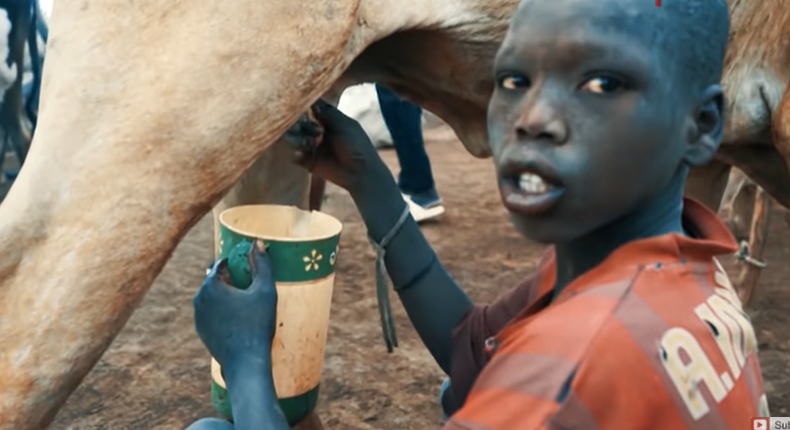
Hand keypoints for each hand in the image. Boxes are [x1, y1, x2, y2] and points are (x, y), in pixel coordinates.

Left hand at [193, 240, 276, 366]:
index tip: (250, 267)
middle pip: (216, 280)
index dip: (238, 262)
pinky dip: (224, 311)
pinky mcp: (201, 330)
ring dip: (227, 296)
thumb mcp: (264, 290)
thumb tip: (257, 242)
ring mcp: (198, 316)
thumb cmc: (256, 324)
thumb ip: (262, 264)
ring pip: (214, 297)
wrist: (245, 361)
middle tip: (251, 285)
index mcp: (211, 285)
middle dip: (232, 279)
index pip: (222, 264)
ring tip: (247, 302)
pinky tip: (241, 318)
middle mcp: (199, 298)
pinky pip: (213, 313)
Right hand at [289, 100, 390, 194]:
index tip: (297, 102)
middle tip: (302, 124)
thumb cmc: (357, 146)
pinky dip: (295, 152)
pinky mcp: (308, 161)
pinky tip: (301, 152)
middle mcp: (318, 131)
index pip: (311, 109)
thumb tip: (311, 98)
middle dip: (297, 122)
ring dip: (295, 137)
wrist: (361, 172)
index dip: (304, 105)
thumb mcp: (344, 125)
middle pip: (299, 122)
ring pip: (295, 137)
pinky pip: (295, 154)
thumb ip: (328, 112)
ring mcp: (312, 146)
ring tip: (304, 141)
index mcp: (328, 120)